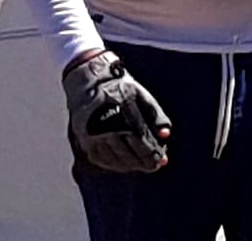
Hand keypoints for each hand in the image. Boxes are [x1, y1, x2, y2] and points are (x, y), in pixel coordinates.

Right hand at [62, 50, 171, 172]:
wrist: (88, 84)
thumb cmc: (120, 89)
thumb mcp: (141, 95)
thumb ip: (156, 115)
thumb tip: (166, 135)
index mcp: (122, 107)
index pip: (140, 135)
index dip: (152, 149)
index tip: (163, 158)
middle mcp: (105, 123)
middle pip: (128, 149)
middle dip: (145, 160)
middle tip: (156, 165)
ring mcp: (93, 134)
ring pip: (116, 158)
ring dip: (133, 165)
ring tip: (145, 166)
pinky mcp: (85, 142)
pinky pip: (104, 160)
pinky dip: (118, 165)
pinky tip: (128, 165)